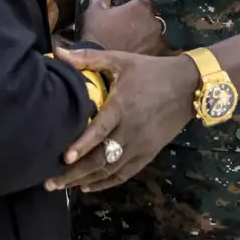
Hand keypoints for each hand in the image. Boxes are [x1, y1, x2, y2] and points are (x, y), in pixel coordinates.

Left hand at [45, 47, 198, 191]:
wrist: (189, 86)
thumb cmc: (151, 71)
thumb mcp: (121, 60)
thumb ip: (88, 58)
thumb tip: (58, 51)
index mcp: (122, 107)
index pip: (100, 131)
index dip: (82, 145)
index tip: (64, 158)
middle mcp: (130, 131)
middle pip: (101, 159)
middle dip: (74, 173)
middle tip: (50, 183)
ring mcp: (140, 145)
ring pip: (111, 170)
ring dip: (86, 181)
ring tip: (63, 187)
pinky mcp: (149, 153)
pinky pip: (125, 174)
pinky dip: (106, 183)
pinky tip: (88, 186)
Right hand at [79, 0, 168, 55]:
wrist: (102, 66)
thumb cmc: (97, 36)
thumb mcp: (93, 14)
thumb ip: (100, 1)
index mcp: (140, 7)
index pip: (144, 5)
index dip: (135, 11)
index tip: (128, 17)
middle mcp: (154, 22)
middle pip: (152, 21)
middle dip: (144, 25)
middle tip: (131, 34)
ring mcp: (159, 40)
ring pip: (157, 37)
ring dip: (149, 40)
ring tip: (136, 47)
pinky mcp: (160, 56)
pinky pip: (161, 52)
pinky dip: (154, 53)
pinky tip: (144, 57)